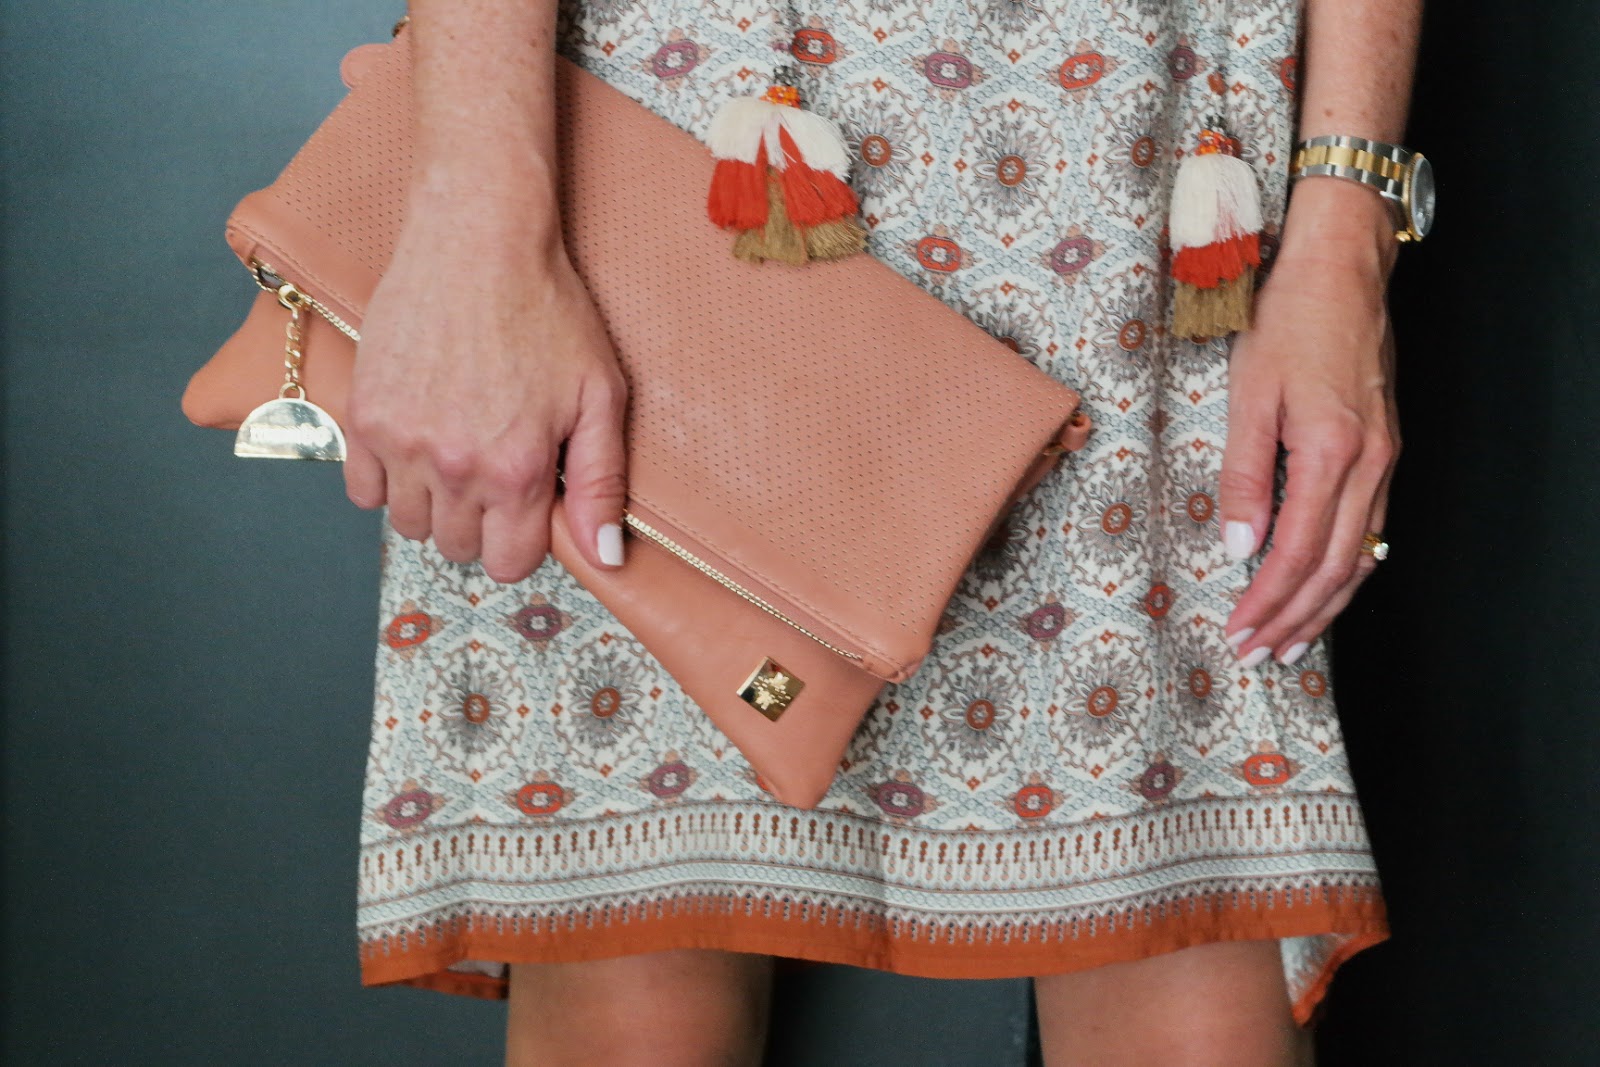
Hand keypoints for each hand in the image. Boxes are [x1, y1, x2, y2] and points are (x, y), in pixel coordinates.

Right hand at [343, 189, 628, 583]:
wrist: (476, 237)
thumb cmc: (548, 309)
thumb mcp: (599, 395)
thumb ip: (601, 483)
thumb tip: (606, 560)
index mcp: (516, 470)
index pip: (508, 564)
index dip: (523, 543)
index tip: (528, 509)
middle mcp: (453, 467)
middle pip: (458, 548)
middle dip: (482, 524)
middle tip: (495, 473)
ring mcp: (400, 443)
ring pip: (409, 525)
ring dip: (434, 505)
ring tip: (457, 457)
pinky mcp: (363, 415)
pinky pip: (363, 491)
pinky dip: (387, 481)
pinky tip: (416, 447)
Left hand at [1217, 180, 1401, 665]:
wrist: (1341, 270)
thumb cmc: (1287, 322)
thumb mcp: (1249, 396)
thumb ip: (1243, 476)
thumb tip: (1239, 549)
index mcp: (1329, 451)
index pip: (1296, 553)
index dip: (1267, 601)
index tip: (1239, 632)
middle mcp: (1368, 463)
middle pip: (1333, 568)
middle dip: (1294, 617)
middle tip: (1258, 653)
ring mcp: (1384, 458)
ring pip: (1359, 555)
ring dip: (1324, 604)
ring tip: (1292, 641)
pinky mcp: (1384, 449)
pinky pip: (1371, 528)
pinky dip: (1347, 570)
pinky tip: (1327, 589)